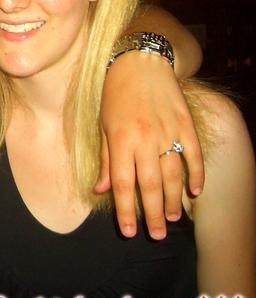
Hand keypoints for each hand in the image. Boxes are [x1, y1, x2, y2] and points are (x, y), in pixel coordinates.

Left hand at [95, 52, 202, 238]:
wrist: (140, 62)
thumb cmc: (114, 94)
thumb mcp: (102, 125)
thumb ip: (106, 159)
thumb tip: (102, 190)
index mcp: (120, 140)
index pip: (123, 184)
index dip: (126, 210)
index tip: (129, 231)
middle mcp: (144, 139)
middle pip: (151, 185)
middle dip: (153, 214)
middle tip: (155, 235)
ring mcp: (167, 131)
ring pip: (173, 174)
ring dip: (174, 200)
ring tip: (173, 218)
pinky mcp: (185, 123)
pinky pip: (193, 155)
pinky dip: (196, 175)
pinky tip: (195, 192)